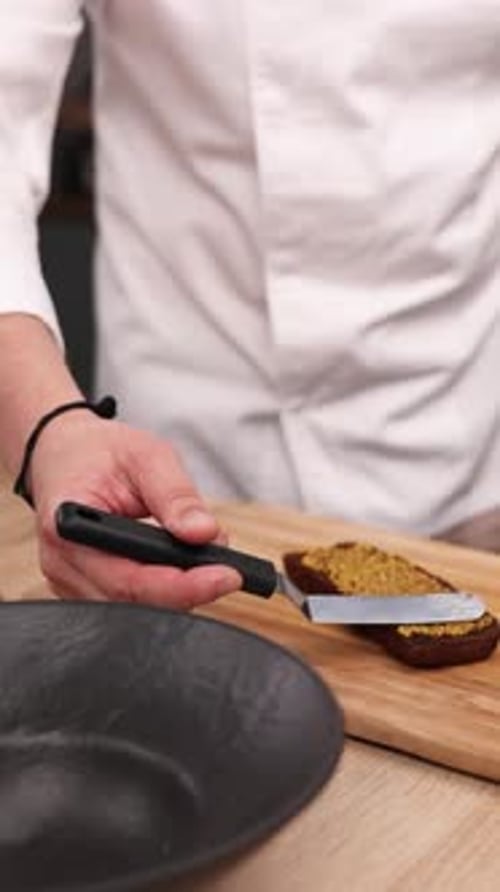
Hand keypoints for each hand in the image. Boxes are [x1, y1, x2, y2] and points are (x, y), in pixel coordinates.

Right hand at [28, 411, 241, 607]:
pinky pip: (128, 602)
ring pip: (134, 609)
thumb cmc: (98, 452)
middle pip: (134, 602)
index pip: (128, 579)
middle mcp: (62, 563)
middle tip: (228, 568)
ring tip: (207, 561)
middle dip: (188, 589)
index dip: (181, 586)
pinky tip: (181, 568)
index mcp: (68, 524)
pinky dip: (161, 589)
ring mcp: (70, 581)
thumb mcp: (146, 456)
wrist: (64, 454)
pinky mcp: (84, 588)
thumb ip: (175, 494)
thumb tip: (204, 533)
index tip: (227, 575)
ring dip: (177, 591)